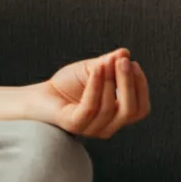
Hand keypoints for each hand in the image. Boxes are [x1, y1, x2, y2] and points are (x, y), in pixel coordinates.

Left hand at [25, 48, 150, 138]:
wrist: (39, 94)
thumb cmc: (68, 84)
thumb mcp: (92, 70)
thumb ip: (109, 63)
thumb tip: (125, 52)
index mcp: (116, 117)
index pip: (140, 109)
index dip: (141, 87)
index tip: (134, 63)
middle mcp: (107, 127)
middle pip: (129, 111)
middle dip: (129, 84)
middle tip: (124, 61)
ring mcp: (91, 129)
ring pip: (110, 109)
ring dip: (109, 82)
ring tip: (104, 63)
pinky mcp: (74, 125)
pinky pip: (90, 107)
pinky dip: (95, 86)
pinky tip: (96, 69)